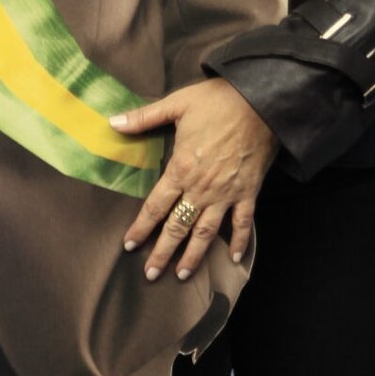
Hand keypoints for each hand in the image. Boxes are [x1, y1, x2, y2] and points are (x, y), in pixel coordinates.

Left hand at [112, 79, 277, 280]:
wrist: (261, 101)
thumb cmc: (218, 101)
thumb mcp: (177, 104)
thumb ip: (144, 117)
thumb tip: (113, 123)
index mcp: (181, 169)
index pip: (155, 206)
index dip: (141, 228)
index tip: (129, 245)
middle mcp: (201, 188)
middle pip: (177, 227)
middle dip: (162, 252)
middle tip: (150, 274)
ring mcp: (226, 193)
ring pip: (206, 232)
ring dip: (193, 255)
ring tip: (182, 275)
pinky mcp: (249, 192)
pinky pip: (244, 223)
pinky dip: (239, 242)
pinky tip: (233, 258)